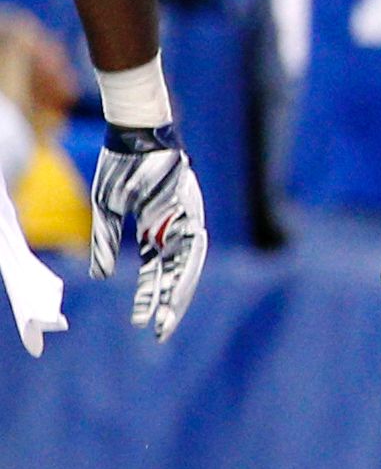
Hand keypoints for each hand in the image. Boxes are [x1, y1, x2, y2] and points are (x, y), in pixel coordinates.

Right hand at [87, 122, 204, 338]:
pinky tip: (174, 285)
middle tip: (161, 332)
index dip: (148, 297)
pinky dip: (185, 264)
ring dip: (178, 291)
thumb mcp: (107, 210)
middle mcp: (174, 229)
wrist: (135, 137)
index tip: (141, 323)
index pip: (155, 272)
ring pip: (187, 264)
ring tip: (167, 317)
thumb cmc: (121, 168)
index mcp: (154, 230)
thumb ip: (104, 242)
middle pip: (176, 273)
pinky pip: (192, 243)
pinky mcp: (191, 209)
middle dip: (169, 303)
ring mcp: (185, 219)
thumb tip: (100, 276)